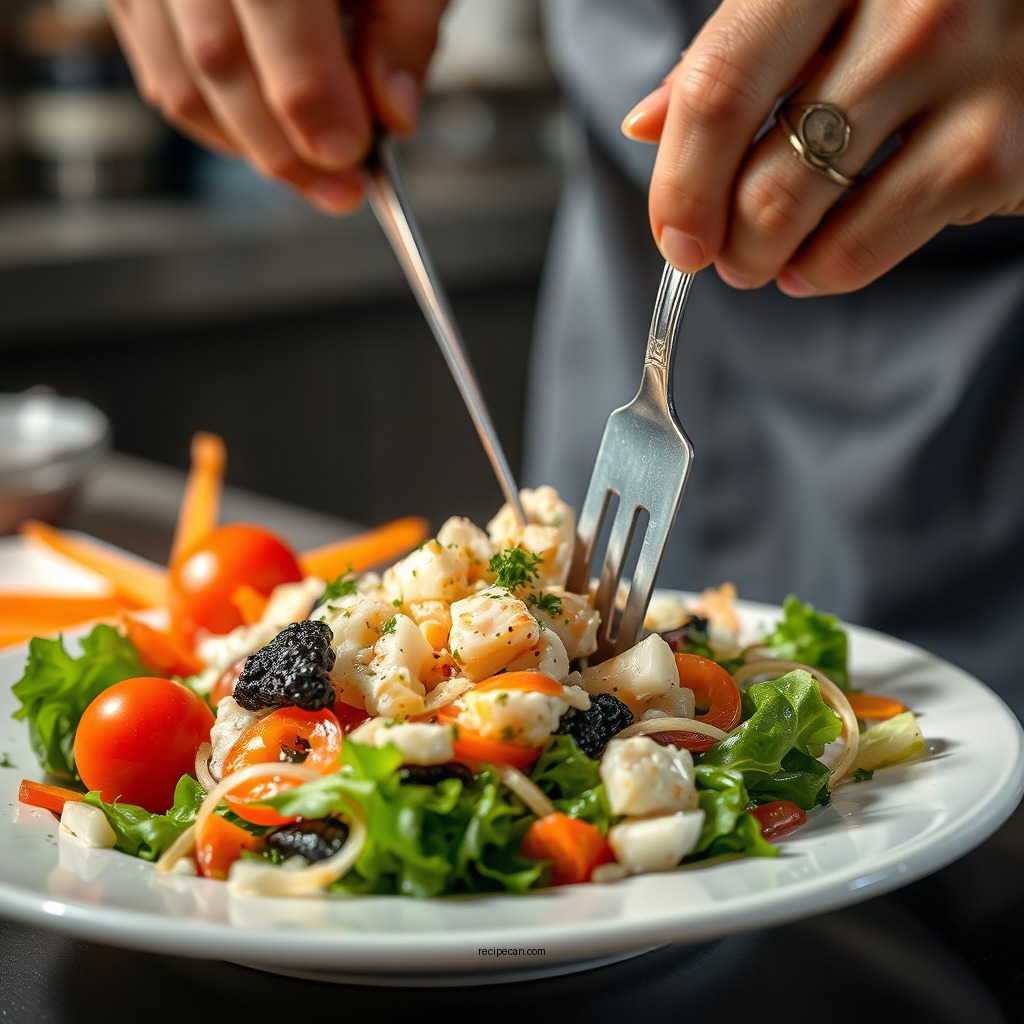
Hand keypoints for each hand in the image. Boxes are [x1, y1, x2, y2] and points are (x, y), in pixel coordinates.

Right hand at [106, 0, 448, 211]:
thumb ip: (405, 26)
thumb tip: (396, 114)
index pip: (275, 19)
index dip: (313, 104)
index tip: (354, 157)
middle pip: (217, 62)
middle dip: (286, 146)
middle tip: (342, 187)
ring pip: (179, 81)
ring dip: (250, 147)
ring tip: (312, 173)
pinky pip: (159, 70)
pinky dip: (216, 120)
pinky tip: (265, 135)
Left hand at [621, 0, 1023, 295]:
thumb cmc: (915, 7)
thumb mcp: (816, 3)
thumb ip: (735, 55)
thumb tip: (646, 123)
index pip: (719, 86)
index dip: (680, 180)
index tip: (673, 233)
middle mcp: (908, 4)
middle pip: (759, 169)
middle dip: (720, 238)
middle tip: (721, 252)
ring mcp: (964, 71)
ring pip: (800, 212)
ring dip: (761, 258)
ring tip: (763, 257)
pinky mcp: (1000, 149)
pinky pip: (864, 246)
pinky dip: (821, 271)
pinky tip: (814, 262)